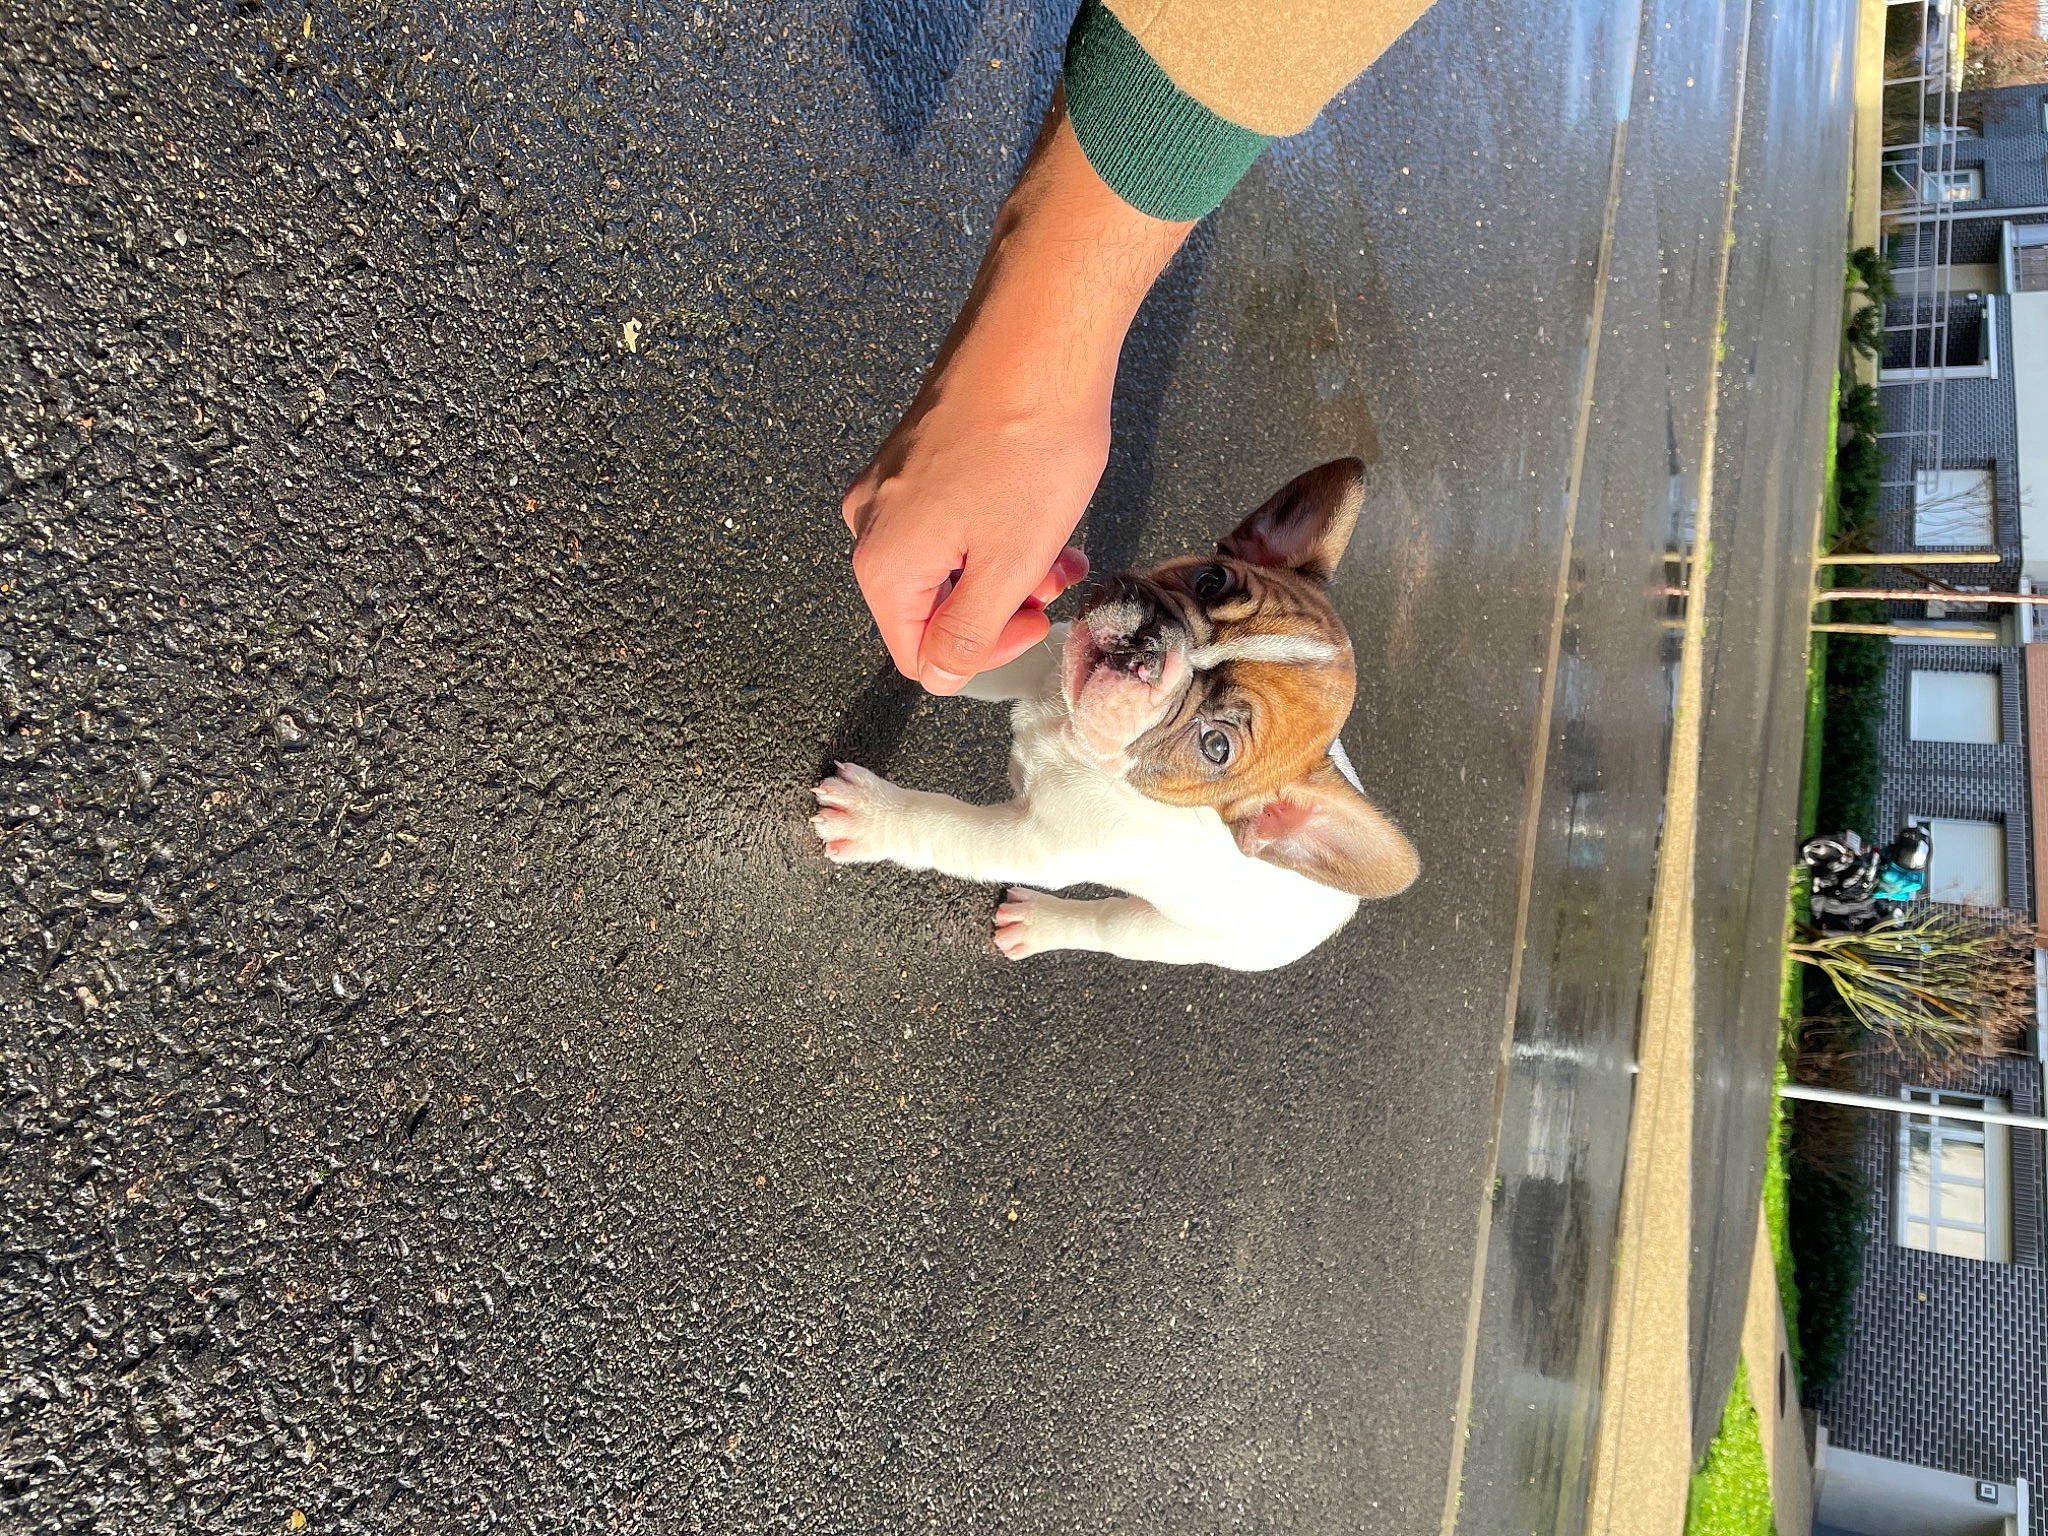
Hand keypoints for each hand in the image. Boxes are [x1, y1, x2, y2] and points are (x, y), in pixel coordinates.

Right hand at [842, 362, 1103, 691]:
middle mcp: (871, 522)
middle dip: (1000, 604)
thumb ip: (968, 637)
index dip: (984, 654)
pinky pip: (949, 515)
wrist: (1038, 335)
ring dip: (1006, 566)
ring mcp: (889, 481)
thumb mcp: (1008, 567)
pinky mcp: (916, 449)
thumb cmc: (1028, 446)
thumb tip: (938, 676)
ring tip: (1061, 543)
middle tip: (1055, 579)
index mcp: (883, 563)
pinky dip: (996, 525)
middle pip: (932, 606)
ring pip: (948, 559)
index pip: (920, 656)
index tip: (1035, 617)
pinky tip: (1040, 505)